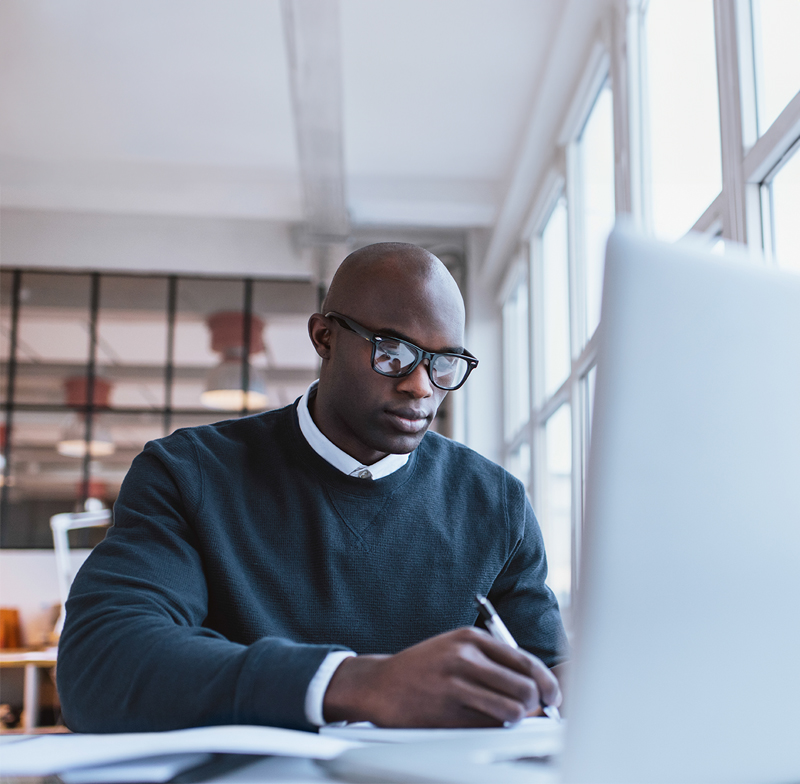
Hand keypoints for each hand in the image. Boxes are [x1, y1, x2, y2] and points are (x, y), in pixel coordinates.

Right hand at [322, 627, 561, 727]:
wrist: (380, 684)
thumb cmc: (425, 668)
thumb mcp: (457, 648)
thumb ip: (493, 662)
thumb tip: (535, 688)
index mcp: (472, 638)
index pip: (526, 660)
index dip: (547, 683)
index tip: (552, 697)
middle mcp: (465, 658)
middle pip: (524, 687)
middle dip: (535, 705)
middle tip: (532, 712)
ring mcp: (455, 686)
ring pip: (511, 711)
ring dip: (516, 720)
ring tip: (506, 719)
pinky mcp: (447, 713)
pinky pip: (488, 728)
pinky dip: (494, 731)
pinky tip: (484, 724)